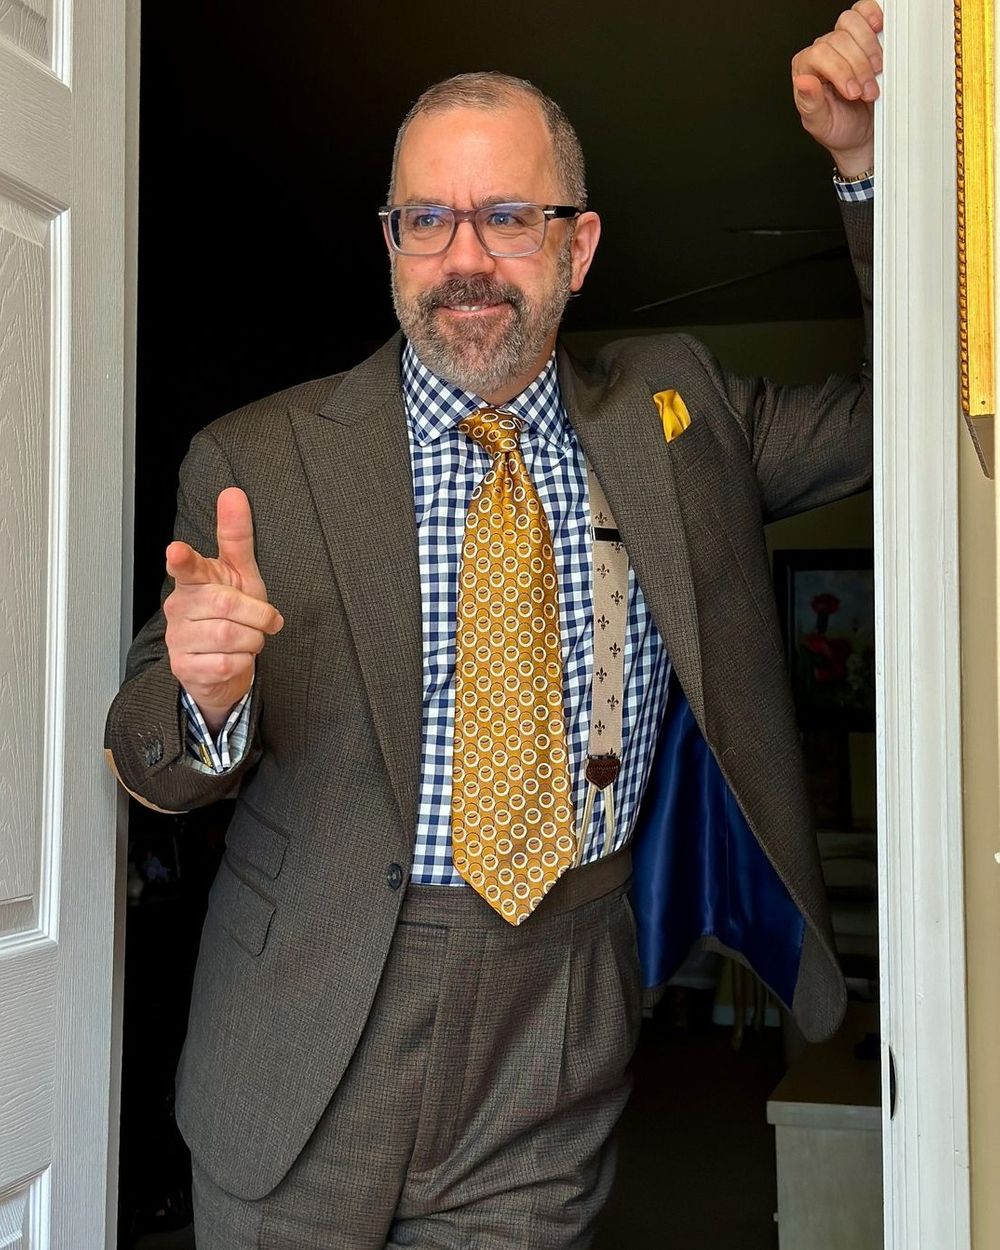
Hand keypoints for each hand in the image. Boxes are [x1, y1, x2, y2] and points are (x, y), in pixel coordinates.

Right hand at [164, 487, 283, 733]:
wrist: (223, 666)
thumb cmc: (232, 614)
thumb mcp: (240, 573)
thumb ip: (237, 536)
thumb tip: (233, 494)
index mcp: (193, 580)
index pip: (185, 566)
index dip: (182, 558)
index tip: (176, 550)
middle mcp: (179, 607)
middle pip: (227, 604)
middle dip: (257, 615)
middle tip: (261, 620)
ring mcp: (178, 638)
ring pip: (231, 636)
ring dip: (252, 640)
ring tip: (247, 639)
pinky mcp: (185, 667)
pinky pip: (228, 663)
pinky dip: (244, 662)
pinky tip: (236, 658)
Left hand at [792, 1, 882, 175]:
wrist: (859, 133)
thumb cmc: (838, 127)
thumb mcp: (820, 124)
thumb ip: (810, 104)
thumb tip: (803, 82)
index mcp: (806, 70)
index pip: (820, 54)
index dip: (841, 71)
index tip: (854, 92)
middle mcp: (822, 52)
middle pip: (839, 39)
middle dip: (859, 67)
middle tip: (866, 92)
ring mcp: (842, 42)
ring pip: (852, 23)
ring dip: (870, 49)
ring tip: (876, 74)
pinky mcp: (862, 36)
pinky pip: (864, 12)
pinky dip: (874, 17)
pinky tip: (879, 31)